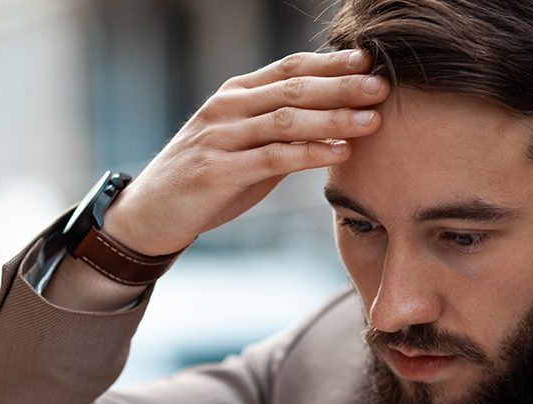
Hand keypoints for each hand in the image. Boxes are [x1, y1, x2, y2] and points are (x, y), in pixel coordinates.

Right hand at [103, 49, 389, 255]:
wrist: (149, 214)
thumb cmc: (205, 181)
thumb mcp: (243, 147)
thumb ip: (279, 132)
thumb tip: (332, 122)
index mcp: (235, 95)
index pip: (290, 68)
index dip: (331, 63)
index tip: (370, 61)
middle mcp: (227, 108)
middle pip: (294, 88)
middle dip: (342, 86)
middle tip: (382, 86)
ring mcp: (220, 138)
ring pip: (286, 120)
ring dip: (334, 118)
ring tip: (372, 120)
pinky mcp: (217, 171)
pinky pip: (272, 158)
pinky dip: (309, 154)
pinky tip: (339, 153)